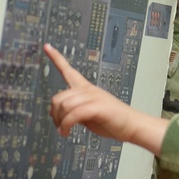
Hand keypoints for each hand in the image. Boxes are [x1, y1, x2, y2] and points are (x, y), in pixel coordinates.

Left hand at [45, 43, 166, 153]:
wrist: (132, 126)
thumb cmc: (112, 120)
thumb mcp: (87, 114)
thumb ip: (72, 110)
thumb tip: (54, 112)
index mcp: (86, 88)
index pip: (68, 70)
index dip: (56, 58)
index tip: (46, 46)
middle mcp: (88, 90)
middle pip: (58, 97)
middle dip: (55, 115)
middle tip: (60, 127)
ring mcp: (93, 97)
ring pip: (64, 105)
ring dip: (60, 121)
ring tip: (64, 131)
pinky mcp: (97, 107)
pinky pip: (73, 114)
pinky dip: (66, 125)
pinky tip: (67, 132)